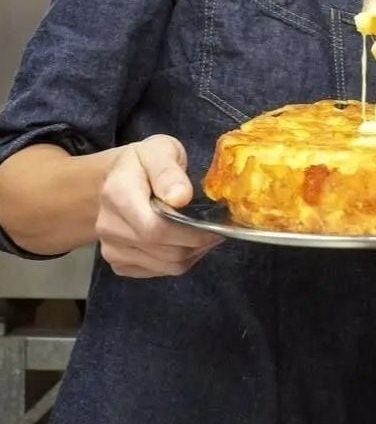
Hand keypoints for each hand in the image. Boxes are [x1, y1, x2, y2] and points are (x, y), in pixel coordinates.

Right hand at [96, 135, 221, 278]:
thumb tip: (180, 197)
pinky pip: (158, 271)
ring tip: (205, 234)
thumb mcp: (160, 151)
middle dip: (199, 242)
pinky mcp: (119, 263)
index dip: (191, 232)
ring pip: (166, 265)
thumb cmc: (144, 162)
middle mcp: (109, 227)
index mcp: (118, 195)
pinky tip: (186, 242)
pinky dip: (179, 261)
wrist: (116, 179)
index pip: (156, 228)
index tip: (217, 223)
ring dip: (193, 253)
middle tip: (218, 228)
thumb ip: (168, 172)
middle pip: (164, 250)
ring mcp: (111, 249)